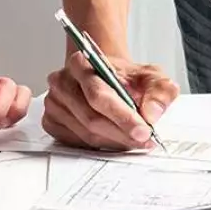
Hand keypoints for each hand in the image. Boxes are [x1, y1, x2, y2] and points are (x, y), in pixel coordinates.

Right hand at [42, 51, 178, 149]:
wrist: (105, 77)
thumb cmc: (124, 77)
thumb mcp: (150, 76)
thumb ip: (159, 91)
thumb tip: (152, 114)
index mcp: (80, 63)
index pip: (98, 94)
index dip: (122, 116)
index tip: (144, 131)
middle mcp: (62, 81)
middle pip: (91, 117)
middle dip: (121, 134)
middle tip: (144, 141)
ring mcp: (53, 103)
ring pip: (85, 134)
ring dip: (113, 142)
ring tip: (133, 140)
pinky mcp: (51, 121)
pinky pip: (76, 143)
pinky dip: (99, 146)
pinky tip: (114, 139)